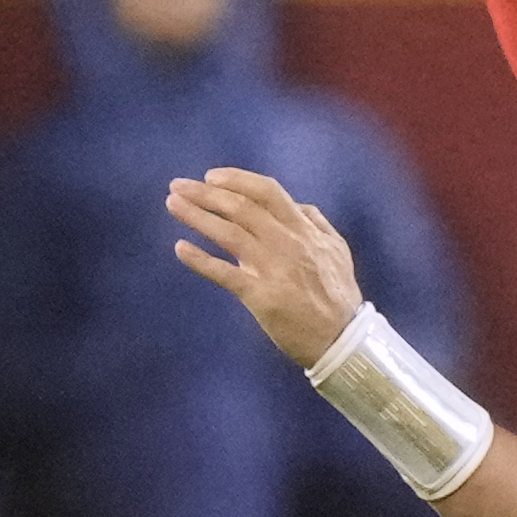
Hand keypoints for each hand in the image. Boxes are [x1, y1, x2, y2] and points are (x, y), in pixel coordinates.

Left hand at [168, 168, 368, 366]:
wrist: (343, 338)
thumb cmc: (339, 295)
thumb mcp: (337, 250)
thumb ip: (317, 223)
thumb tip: (298, 205)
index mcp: (304, 230)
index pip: (267, 192)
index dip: (236, 180)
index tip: (211, 177)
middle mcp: (287, 243)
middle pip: (241, 208)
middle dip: (205, 193)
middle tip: (177, 185)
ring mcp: (274, 269)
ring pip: (230, 234)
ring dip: (197, 216)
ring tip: (173, 205)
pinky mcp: (262, 297)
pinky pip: (225, 274)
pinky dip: (200, 260)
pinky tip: (180, 248)